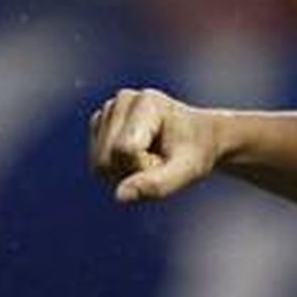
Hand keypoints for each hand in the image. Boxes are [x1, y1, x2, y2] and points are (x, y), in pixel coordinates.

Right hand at [88, 87, 219, 201]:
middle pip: (106, 159)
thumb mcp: (187, 171)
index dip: (145, 167)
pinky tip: (137, 158)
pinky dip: (117, 170)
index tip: (168, 158)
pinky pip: (97, 165)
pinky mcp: (99, 126)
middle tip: (160, 161)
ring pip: (99, 165)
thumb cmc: (196, 151)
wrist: (199, 137)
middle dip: (133, 172)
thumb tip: (119, 196)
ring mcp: (108, 111)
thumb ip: (157, 184)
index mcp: (148, 102)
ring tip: (151, 157)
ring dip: (125, 173)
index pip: (124, 151)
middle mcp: (123, 100)